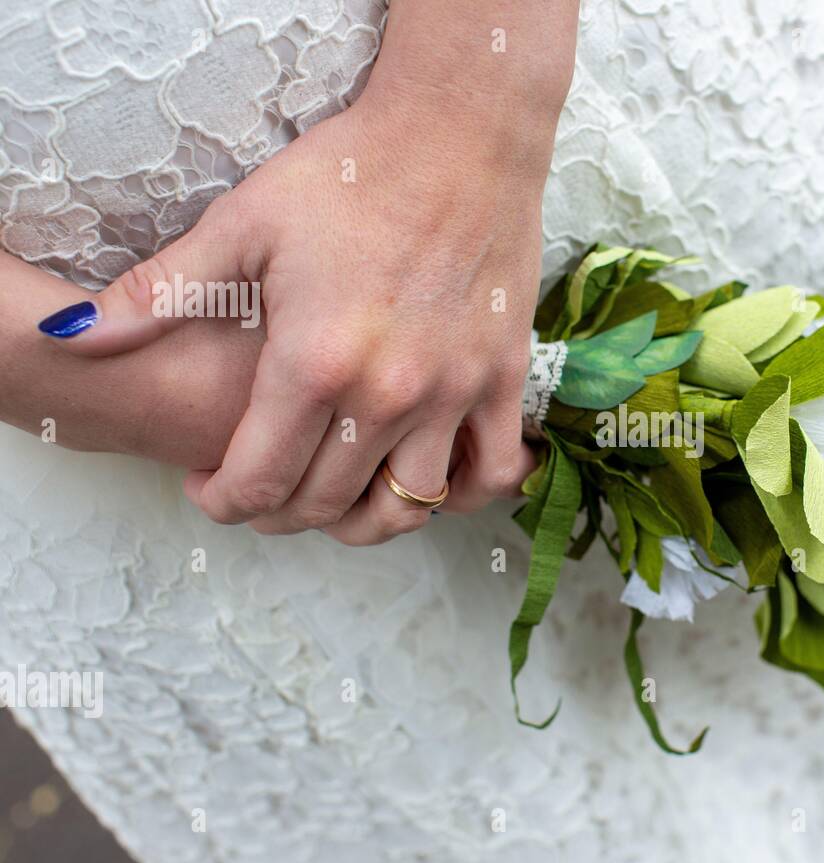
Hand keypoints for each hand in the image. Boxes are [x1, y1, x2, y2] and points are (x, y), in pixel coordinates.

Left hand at [37, 89, 558, 542]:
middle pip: (325, 504)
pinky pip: (494, 472)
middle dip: (278, 515)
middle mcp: (387, 394)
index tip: (209, 490)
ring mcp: (453, 392)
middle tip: (260, 492)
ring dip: (362, 522)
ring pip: (407, 507)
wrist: (458, 136)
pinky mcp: (503, 378)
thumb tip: (76, 335)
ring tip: (338, 499)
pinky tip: (433, 479)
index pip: (259, 481)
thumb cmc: (350, 174)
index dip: (224, 504)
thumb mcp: (243, 224)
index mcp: (314, 363)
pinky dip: (464, 495)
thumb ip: (162, 293)